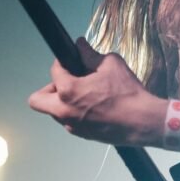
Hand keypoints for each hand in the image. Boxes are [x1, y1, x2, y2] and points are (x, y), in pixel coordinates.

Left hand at [28, 38, 164, 146]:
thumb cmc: (127, 93)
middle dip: (48, 89)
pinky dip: (75, 113)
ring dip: (62, 102)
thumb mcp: (110, 64)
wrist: (142, 121)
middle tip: (67, 83)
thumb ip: (90, 54)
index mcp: (68, 90)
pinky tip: (94, 106)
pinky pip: (69, 122)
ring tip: (84, 94)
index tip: (71, 60)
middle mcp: (64, 111)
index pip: (54, 70)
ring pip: (54, 112)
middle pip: (37, 100)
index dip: (62, 62)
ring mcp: (72, 126)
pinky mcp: (82, 135)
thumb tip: (80, 45)